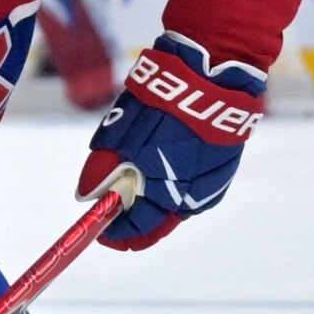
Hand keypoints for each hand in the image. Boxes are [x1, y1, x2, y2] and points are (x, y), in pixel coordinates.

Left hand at [77, 35, 266, 249]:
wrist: (211, 79)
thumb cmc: (161, 105)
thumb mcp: (120, 133)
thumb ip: (102, 168)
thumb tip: (88, 195)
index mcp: (164, 193)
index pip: (136, 230)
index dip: (117, 234)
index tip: (103, 232)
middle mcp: (191, 198)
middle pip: (159, 224)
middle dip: (136, 221)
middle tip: (118, 216)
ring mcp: (211, 185)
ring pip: (178, 207)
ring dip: (158, 204)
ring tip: (140, 190)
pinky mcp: (224, 171)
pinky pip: (197, 191)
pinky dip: (178, 187)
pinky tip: (167, 172)